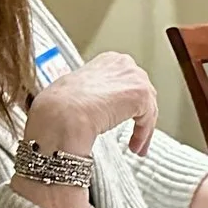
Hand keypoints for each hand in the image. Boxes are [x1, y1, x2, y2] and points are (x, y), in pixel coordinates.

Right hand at [29, 51, 159, 156]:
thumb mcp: (81, 94)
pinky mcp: (140, 93)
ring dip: (142, 130)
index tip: (125, 119)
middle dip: (140, 117)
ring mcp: (134, 77)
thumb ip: (96, 96)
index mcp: (109, 61)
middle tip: (135, 137)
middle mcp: (124, 64)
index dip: (128, 105)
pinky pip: (147, 118)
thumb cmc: (60, 105)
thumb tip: (98, 110)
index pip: (127, 83)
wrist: (62, 112)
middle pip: (142, 94)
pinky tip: (134, 146)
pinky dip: (142, 134)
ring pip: (147, 108)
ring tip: (135, 147)